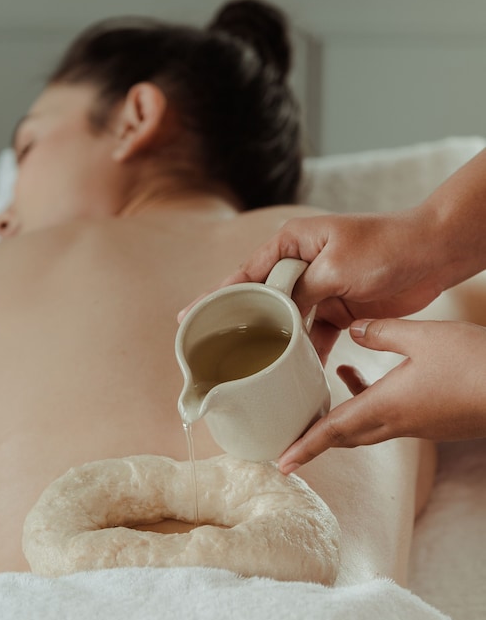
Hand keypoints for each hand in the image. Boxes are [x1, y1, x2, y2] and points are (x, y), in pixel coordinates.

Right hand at [179, 211, 444, 362]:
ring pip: (286, 321)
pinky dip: (306, 353)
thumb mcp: (335, 267)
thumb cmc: (385, 247)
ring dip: (275, 345)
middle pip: (260, 299)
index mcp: (291, 244)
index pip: (244, 274)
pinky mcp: (337, 307)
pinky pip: (313, 334)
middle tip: (212, 352)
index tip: (189, 317)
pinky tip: (296, 374)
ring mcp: (318, 288)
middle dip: (240, 325)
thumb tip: (279, 318)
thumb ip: (302, 292)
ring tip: (250, 370)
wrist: (431, 254)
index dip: (216, 297)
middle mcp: (299, 264)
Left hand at [277, 317, 485, 471]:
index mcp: (386, 408)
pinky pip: (391, 419)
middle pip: (346, 436)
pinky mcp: (435, 422)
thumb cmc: (472, 364)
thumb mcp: (421, 336)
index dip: (304, 447)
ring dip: (345, 413)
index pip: (333, 432)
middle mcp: (398, 423)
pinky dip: (372, 404)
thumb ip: (382, 332)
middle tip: (292, 433)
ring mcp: (419, 426)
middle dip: (317, 436)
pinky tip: (374, 377)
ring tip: (336, 378)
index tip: (281, 463)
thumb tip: (354, 329)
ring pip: (369, 426)